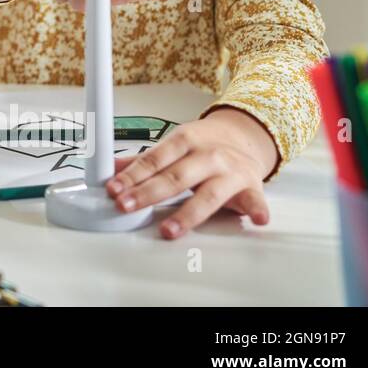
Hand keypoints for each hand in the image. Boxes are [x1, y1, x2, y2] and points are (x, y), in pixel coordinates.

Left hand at [105, 108, 279, 238]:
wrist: (244, 137)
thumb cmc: (204, 144)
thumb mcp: (174, 145)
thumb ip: (145, 160)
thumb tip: (111, 168)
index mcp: (185, 141)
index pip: (154, 159)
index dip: (133, 175)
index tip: (114, 189)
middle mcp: (208, 155)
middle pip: (176, 177)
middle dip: (149, 193)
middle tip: (126, 206)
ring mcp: (230, 172)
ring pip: (209, 194)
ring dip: (188, 214)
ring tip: (168, 230)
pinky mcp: (251, 188)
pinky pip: (255, 200)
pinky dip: (256, 210)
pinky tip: (255, 220)